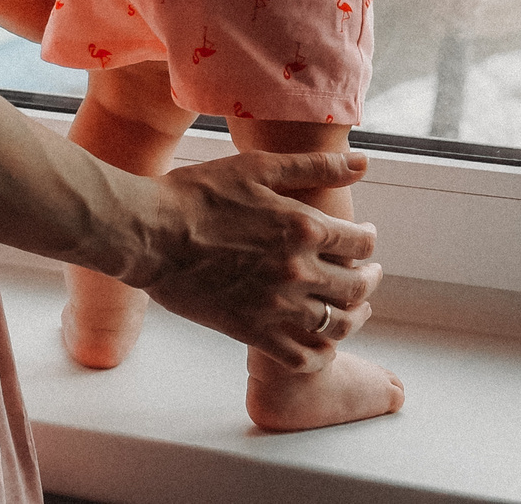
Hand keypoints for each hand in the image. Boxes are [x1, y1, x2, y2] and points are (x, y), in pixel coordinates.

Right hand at [125, 151, 382, 371]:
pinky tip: (322, 346)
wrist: (150, 234)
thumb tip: (363, 162)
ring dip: (354, 318)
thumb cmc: (199, 194)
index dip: (367, 240)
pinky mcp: (252, 332)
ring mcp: (276, 306)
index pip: (361, 243)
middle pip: (357, 287)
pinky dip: (320, 356)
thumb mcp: (258, 167)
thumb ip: (315, 166)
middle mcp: (298, 271)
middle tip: (370, 276)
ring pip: (337, 325)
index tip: (363, 238)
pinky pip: (301, 358)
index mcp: (303, 228)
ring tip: (355, 310)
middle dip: (370, 280)